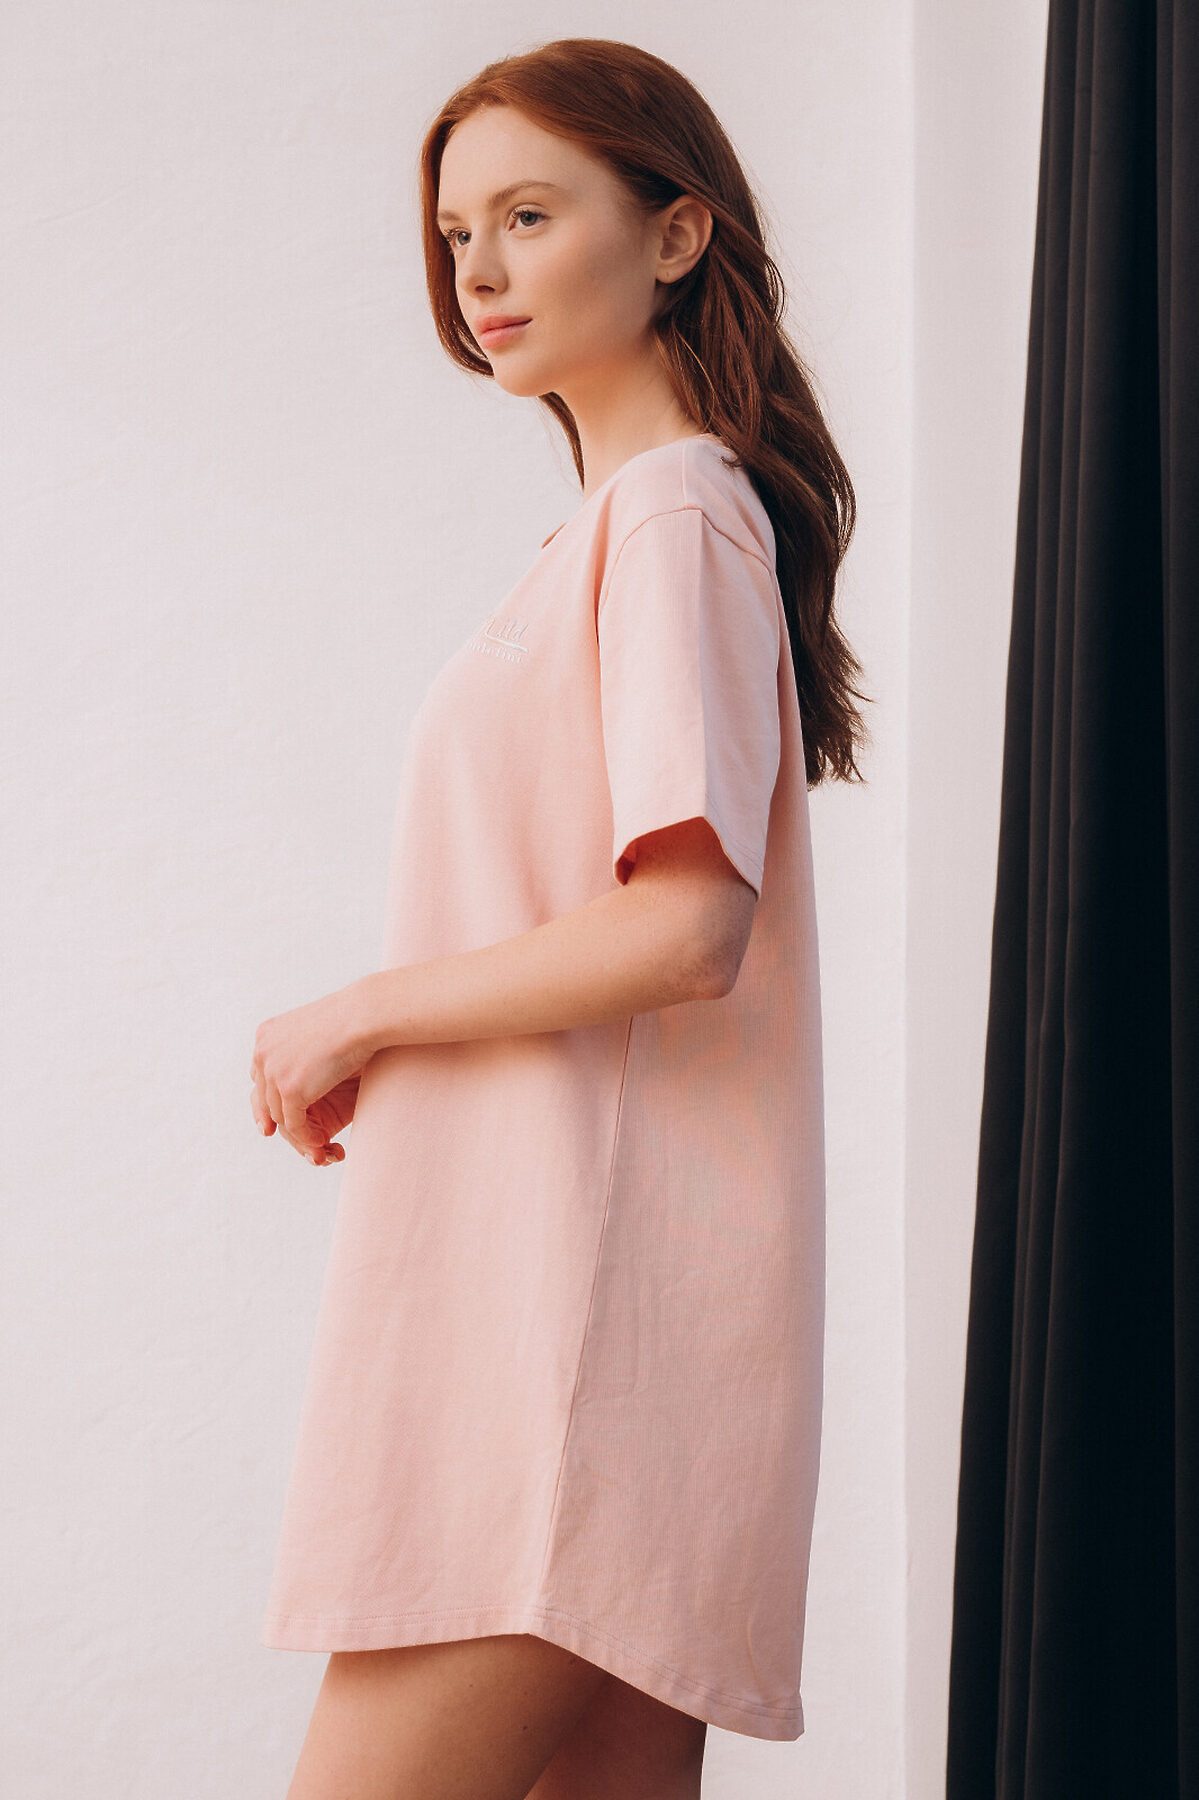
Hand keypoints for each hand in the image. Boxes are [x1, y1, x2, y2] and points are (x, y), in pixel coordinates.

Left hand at [250, 983, 369, 1165]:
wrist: (362, 1016)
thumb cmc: (352, 1017)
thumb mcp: (317, 1029)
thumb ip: (304, 1047)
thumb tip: (306, 1062)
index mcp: (266, 1035)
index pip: (261, 1072)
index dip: (269, 1093)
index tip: (279, 1108)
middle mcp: (263, 1053)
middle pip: (263, 1095)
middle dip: (274, 1116)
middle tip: (285, 1132)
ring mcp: (274, 1072)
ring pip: (278, 1113)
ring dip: (297, 1129)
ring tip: (316, 1137)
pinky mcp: (290, 1090)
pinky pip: (294, 1124)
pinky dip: (307, 1136)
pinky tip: (323, 1140)